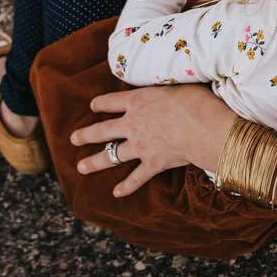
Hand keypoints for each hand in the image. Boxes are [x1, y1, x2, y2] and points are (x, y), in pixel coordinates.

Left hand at [70, 84, 236, 196]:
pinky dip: (126, 186)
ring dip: (94, 162)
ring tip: (82, 166)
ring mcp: (140, 146)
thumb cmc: (194, 100)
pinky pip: (135, 178)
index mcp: (136, 102)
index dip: (100, 104)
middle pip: (102, 131)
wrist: (202, 127)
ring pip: (111, 156)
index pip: (110, 102)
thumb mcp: (176, 84)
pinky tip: (117, 193)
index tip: (93, 106)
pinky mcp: (152, 164)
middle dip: (86, 135)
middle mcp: (132, 124)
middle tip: (74, 138)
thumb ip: (164, 89)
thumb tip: (170, 84)